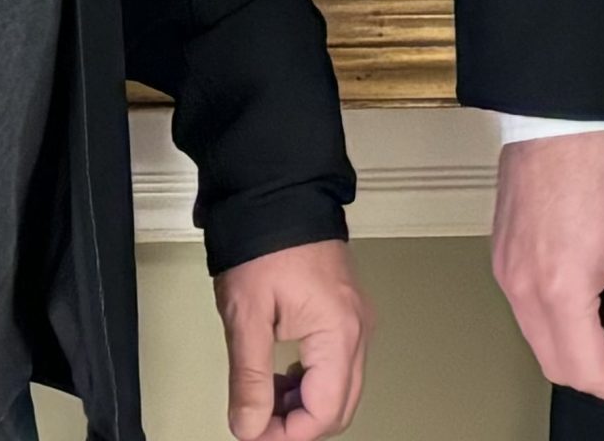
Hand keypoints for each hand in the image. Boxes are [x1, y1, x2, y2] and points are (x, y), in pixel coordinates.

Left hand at [214, 238, 368, 439]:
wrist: (277, 187)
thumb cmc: (264, 239)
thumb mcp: (246, 312)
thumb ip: (249, 377)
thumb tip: (248, 426)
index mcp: (339, 332)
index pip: (324, 412)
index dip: (288, 435)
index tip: (253, 435)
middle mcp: (356, 329)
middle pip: (338, 406)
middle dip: (297, 424)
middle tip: (257, 424)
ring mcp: (354, 317)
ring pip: (339, 386)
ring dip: (303, 403)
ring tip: (263, 399)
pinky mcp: (344, 308)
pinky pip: (336, 361)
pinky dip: (309, 378)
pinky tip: (280, 375)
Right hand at [490, 131, 603, 407]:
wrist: (554, 118)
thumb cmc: (597, 167)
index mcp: (560, 288)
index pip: (587, 371)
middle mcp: (523, 287)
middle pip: (557, 367)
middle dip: (597, 377)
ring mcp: (505, 271)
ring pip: (538, 341)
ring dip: (574, 349)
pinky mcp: (500, 256)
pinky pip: (524, 310)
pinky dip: (553, 321)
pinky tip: (582, 297)